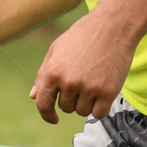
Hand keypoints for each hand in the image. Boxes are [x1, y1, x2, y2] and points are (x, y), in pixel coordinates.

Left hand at [30, 9, 137, 123]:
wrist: (112, 27)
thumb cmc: (82, 36)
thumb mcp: (56, 50)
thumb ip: (43, 75)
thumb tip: (33, 97)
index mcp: (52, 72)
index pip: (43, 104)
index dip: (47, 115)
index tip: (53, 118)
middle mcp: (69, 82)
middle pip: (66, 108)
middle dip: (71, 99)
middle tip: (81, 81)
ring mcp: (89, 88)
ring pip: (82, 111)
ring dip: (86, 103)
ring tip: (92, 82)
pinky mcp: (108, 92)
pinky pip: (99, 114)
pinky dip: (100, 108)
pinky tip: (101, 93)